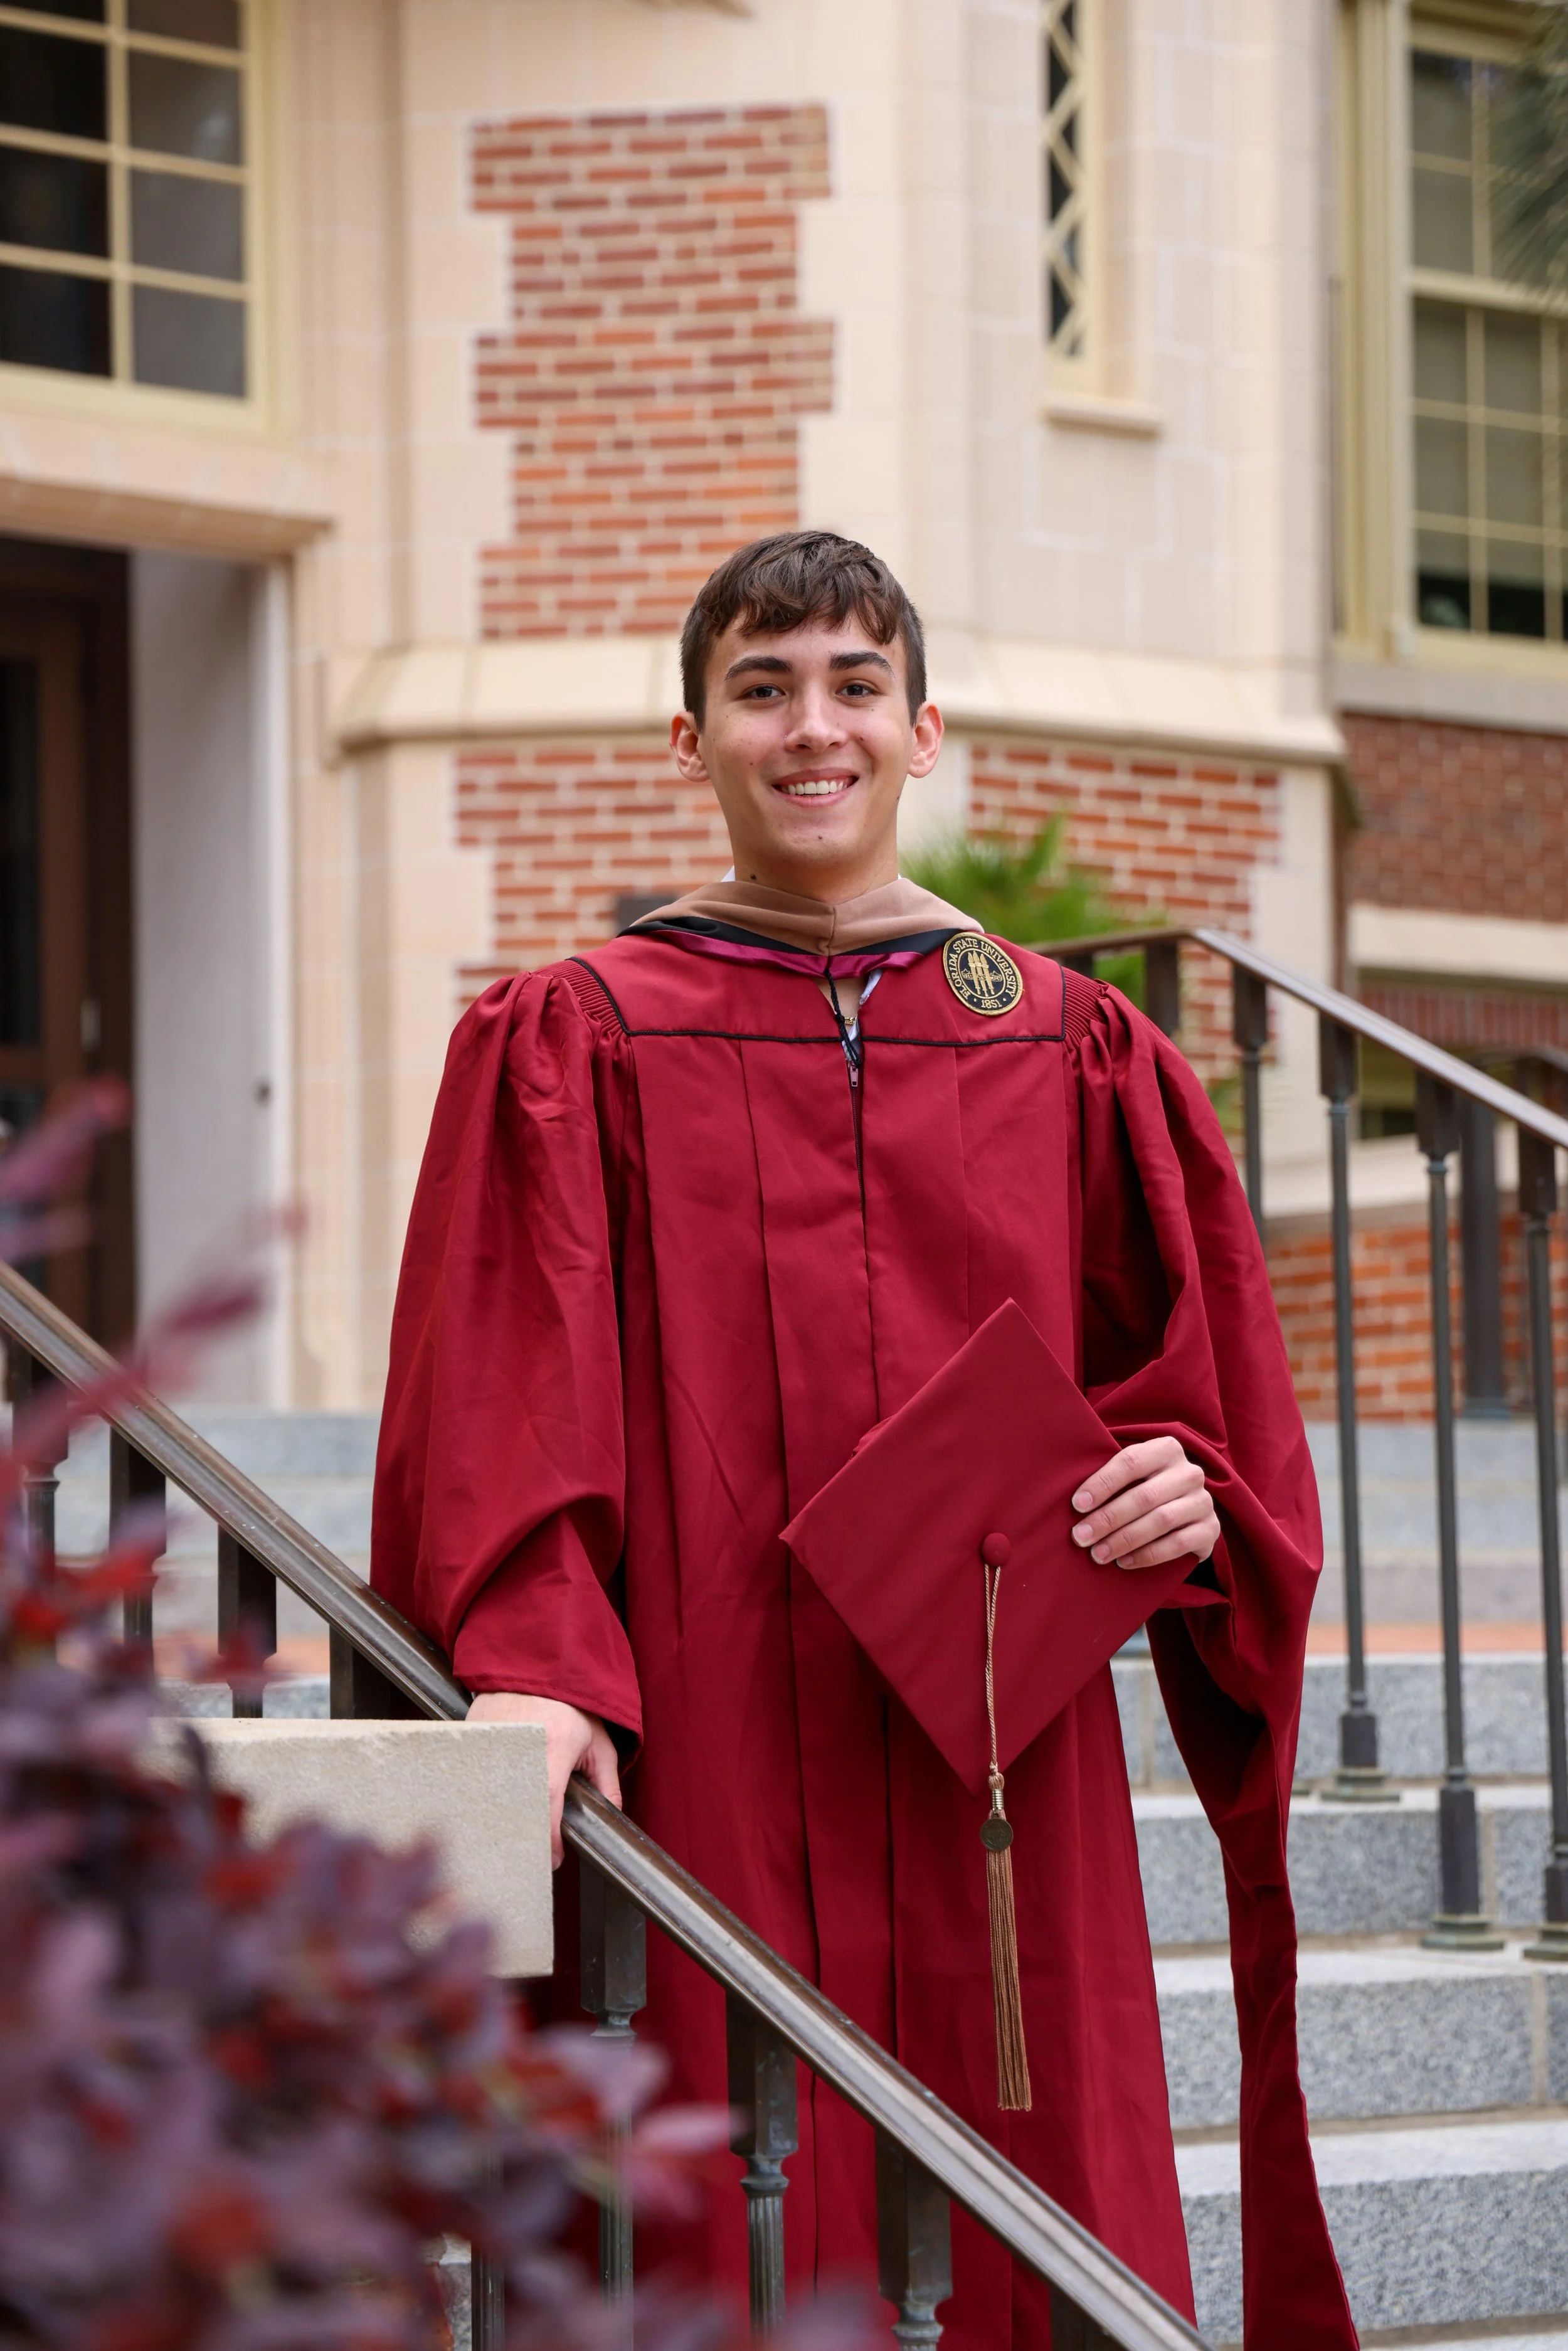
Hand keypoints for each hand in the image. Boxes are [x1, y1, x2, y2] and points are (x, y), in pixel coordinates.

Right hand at [466, 1692, 621, 1866]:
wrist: (537, 1661)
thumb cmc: (572, 1703)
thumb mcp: (598, 1740)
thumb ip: (607, 1781)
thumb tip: (611, 1818)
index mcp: (553, 1746)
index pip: (548, 1804)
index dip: (550, 1839)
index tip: (554, 1858)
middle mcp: (518, 1745)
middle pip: (513, 1807)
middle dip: (523, 1835)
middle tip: (532, 1853)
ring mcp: (489, 1740)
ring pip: (488, 1794)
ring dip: (500, 1816)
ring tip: (510, 1831)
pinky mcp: (470, 1735)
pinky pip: (473, 1776)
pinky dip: (481, 1792)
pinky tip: (492, 1802)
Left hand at [1070, 1437, 1219, 1571]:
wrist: (1186, 1514)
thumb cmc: (1144, 1489)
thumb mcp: (1132, 1476)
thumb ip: (1111, 1478)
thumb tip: (1075, 1501)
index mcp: (1167, 1448)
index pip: (1131, 1462)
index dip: (1102, 1484)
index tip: (1077, 1505)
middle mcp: (1190, 1472)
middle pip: (1144, 1496)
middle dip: (1108, 1518)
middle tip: (1081, 1536)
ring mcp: (1203, 1501)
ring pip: (1161, 1520)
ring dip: (1124, 1539)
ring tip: (1098, 1554)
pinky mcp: (1211, 1529)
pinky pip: (1178, 1544)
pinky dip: (1148, 1554)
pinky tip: (1124, 1562)